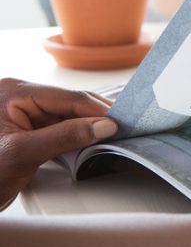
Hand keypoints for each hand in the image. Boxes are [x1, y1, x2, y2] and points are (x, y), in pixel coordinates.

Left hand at [0, 79, 117, 207]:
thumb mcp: (24, 154)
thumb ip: (65, 137)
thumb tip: (103, 126)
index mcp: (13, 92)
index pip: (67, 97)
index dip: (96, 111)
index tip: (119, 125)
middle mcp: (18, 96)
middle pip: (69, 103)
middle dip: (95, 117)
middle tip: (121, 130)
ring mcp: (23, 112)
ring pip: (68, 114)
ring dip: (87, 125)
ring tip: (110, 135)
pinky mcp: (27, 128)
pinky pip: (60, 125)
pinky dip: (76, 133)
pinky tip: (90, 140)